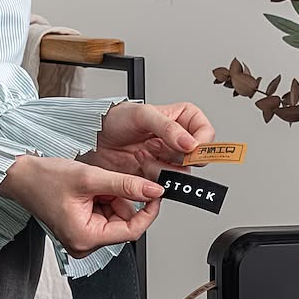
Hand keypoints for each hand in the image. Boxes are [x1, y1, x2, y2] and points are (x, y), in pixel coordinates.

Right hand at [0, 155, 162, 257]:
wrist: (20, 176)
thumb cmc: (44, 179)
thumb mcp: (90, 178)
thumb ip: (125, 185)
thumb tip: (153, 191)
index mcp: (85, 238)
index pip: (131, 231)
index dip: (147, 211)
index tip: (155, 194)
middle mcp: (83, 244)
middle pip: (123, 223)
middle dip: (120, 199)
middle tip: (105, 183)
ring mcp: (82, 238)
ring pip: (115, 217)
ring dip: (111, 197)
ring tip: (91, 186)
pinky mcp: (80, 229)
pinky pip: (104, 215)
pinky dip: (102, 199)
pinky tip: (88, 190)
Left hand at [81, 101, 215, 179]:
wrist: (92, 138)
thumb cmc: (115, 119)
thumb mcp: (143, 115)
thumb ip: (169, 129)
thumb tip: (191, 144)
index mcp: (181, 119)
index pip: (206, 132)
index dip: (201, 143)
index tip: (190, 148)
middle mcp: (176, 140)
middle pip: (195, 157)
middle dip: (176, 157)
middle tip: (158, 150)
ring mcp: (165, 158)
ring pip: (180, 173)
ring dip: (161, 168)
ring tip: (143, 156)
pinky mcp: (154, 174)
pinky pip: (164, 183)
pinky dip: (152, 179)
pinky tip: (140, 166)